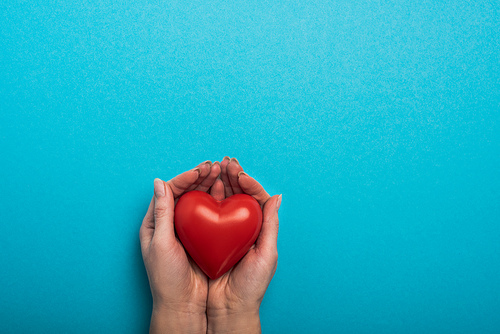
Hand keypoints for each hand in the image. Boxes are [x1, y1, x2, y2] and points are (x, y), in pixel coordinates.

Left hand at [140, 161, 219, 333]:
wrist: (183, 304)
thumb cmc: (166, 278)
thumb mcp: (161, 243)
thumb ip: (162, 212)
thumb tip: (158, 182)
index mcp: (155, 223)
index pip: (170, 191)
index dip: (185, 178)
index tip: (200, 170)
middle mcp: (170, 222)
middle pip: (185, 192)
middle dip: (199, 177)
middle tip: (215, 166)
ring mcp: (187, 229)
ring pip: (198, 200)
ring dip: (209, 185)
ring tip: (221, 172)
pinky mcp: (202, 236)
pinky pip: (209, 214)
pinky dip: (216, 201)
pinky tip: (225, 192)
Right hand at [207, 157, 281, 333]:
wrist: (229, 306)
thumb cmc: (252, 284)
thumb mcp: (267, 254)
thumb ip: (271, 225)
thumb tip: (278, 197)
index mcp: (259, 228)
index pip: (256, 198)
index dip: (249, 183)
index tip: (240, 174)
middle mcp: (243, 225)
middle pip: (239, 194)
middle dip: (233, 176)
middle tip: (225, 162)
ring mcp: (226, 229)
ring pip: (224, 199)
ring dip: (221, 181)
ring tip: (215, 167)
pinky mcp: (210, 235)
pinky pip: (209, 212)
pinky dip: (207, 197)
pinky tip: (205, 187)